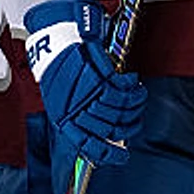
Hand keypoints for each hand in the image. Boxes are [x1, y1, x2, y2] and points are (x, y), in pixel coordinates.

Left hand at [22, 0, 145, 167]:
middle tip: (134, 120)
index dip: (107, 154)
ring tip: (136, 99)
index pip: (87, 144)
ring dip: (133, 106)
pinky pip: (123, 92)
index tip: (121, 157)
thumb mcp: (60, 96)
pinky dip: (132, 90)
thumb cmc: (58, 64)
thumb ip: (77, 115)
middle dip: (127, 126)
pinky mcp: (98, 77)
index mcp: (63, 117)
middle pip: (110, 129)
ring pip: (119, 111)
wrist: (56, 36)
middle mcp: (74, 108)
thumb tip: (99, 131)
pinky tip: (132, 84)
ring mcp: (86, 94)